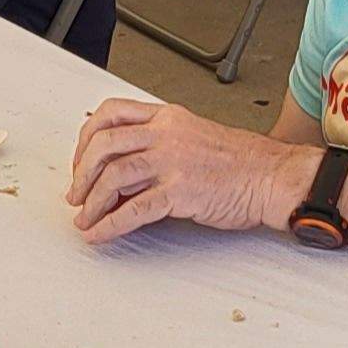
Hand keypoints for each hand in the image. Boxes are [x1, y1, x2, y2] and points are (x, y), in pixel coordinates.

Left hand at [65, 98, 313, 242]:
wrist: (271, 176)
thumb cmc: (239, 161)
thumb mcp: (192, 136)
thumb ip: (158, 144)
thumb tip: (121, 170)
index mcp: (167, 117)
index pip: (110, 113)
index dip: (86, 137)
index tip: (80, 160)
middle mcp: (166, 134)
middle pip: (104, 143)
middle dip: (81, 173)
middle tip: (76, 194)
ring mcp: (172, 162)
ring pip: (113, 175)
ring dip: (91, 202)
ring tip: (85, 219)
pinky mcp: (180, 192)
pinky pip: (134, 210)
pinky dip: (110, 225)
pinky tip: (101, 234)